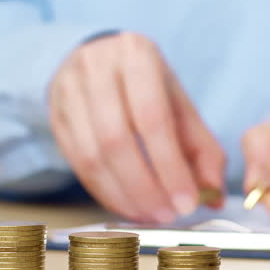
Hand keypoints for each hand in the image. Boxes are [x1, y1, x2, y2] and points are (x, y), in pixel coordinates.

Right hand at [49, 32, 225, 222]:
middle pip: (116, 139)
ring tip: (150, 214)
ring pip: (91, 156)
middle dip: (145, 186)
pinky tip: (127, 205)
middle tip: (167, 214)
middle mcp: (97, 67)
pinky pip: (77, 164)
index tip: (186, 201)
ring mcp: (69, 90)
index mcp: (137, 55)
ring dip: (124, 195)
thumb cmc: (147, 86)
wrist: (100, 60)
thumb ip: (201, 147)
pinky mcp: (55, 116)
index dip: (170, 165)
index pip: (152, 117)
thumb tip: (214, 193)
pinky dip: (105, 192)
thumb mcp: (179, 103)